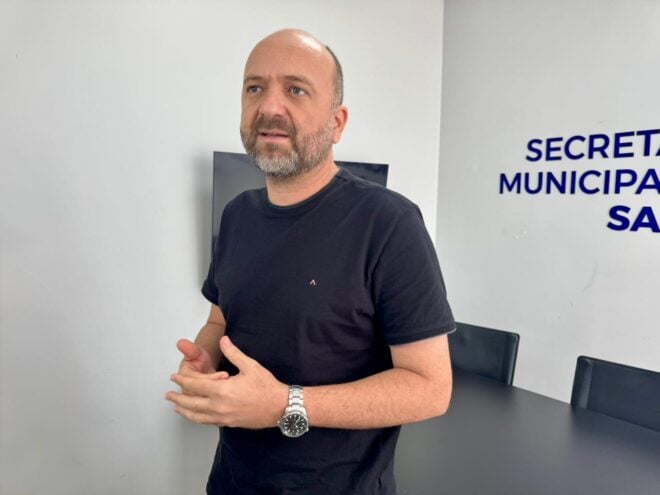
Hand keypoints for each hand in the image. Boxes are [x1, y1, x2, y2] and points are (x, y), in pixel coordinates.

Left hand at [166, 336, 287, 428]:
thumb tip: (223, 340)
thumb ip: (233, 352)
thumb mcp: (250, 365)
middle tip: (168, 395)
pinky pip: (207, 422)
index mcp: (222, 391)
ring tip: (176, 407)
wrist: (280, 407)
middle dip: (178, 398)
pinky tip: (196, 415)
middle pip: (191, 403)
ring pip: (197, 416)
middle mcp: (219, 406)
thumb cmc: (266, 387)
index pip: (196, 385)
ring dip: (185, 411)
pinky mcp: (229, 423)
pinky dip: (197, 418)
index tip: (174, 377)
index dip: (183, 381)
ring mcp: (223, 417)